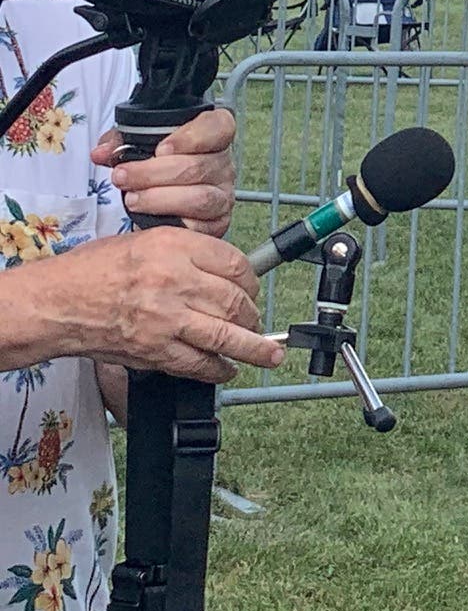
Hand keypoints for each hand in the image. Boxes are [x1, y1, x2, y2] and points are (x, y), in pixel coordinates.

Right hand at [55, 231, 284, 381]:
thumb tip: (221, 269)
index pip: (234, 264)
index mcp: (175, 248)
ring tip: (270, 354)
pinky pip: (197, 363)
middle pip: (236, 301)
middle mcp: (175, 281)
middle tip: (258, 321)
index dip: (252, 280)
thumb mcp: (145, 241)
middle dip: (254, 314)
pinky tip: (227, 369)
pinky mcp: (154, 350)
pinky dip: (217, 370)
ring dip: (254, 348)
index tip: (253, 289)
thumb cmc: (92, 271)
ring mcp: (166, 319)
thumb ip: (186, 253)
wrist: (55, 303)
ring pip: (226, 336)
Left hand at [93, 107, 236, 236]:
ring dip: (158, 199)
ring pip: (199, 197)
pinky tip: (148, 219)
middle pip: (198, 166)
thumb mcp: (138, 145)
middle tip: (123, 176)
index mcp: (212, 137)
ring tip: (131, 199)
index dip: (192, 136)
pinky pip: (198, 225)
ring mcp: (222, 195)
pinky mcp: (216, 223)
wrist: (162, 201)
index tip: (161, 148)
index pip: (219, 127)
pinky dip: (170, 222)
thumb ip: (120, 142)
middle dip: (153, 173)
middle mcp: (224, 165)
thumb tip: (102, 153)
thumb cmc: (157, 167)